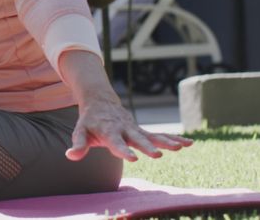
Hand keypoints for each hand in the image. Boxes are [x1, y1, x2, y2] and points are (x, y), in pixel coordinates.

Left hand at [65, 96, 192, 161]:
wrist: (101, 101)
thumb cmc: (89, 121)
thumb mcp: (80, 131)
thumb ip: (78, 144)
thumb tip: (70, 156)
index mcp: (109, 131)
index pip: (116, 143)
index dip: (124, 150)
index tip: (133, 158)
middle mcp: (125, 130)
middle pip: (138, 139)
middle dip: (147, 147)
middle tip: (158, 155)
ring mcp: (135, 130)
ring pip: (153, 135)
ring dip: (167, 141)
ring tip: (181, 147)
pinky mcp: (142, 131)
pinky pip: (159, 135)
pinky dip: (174, 138)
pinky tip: (189, 143)